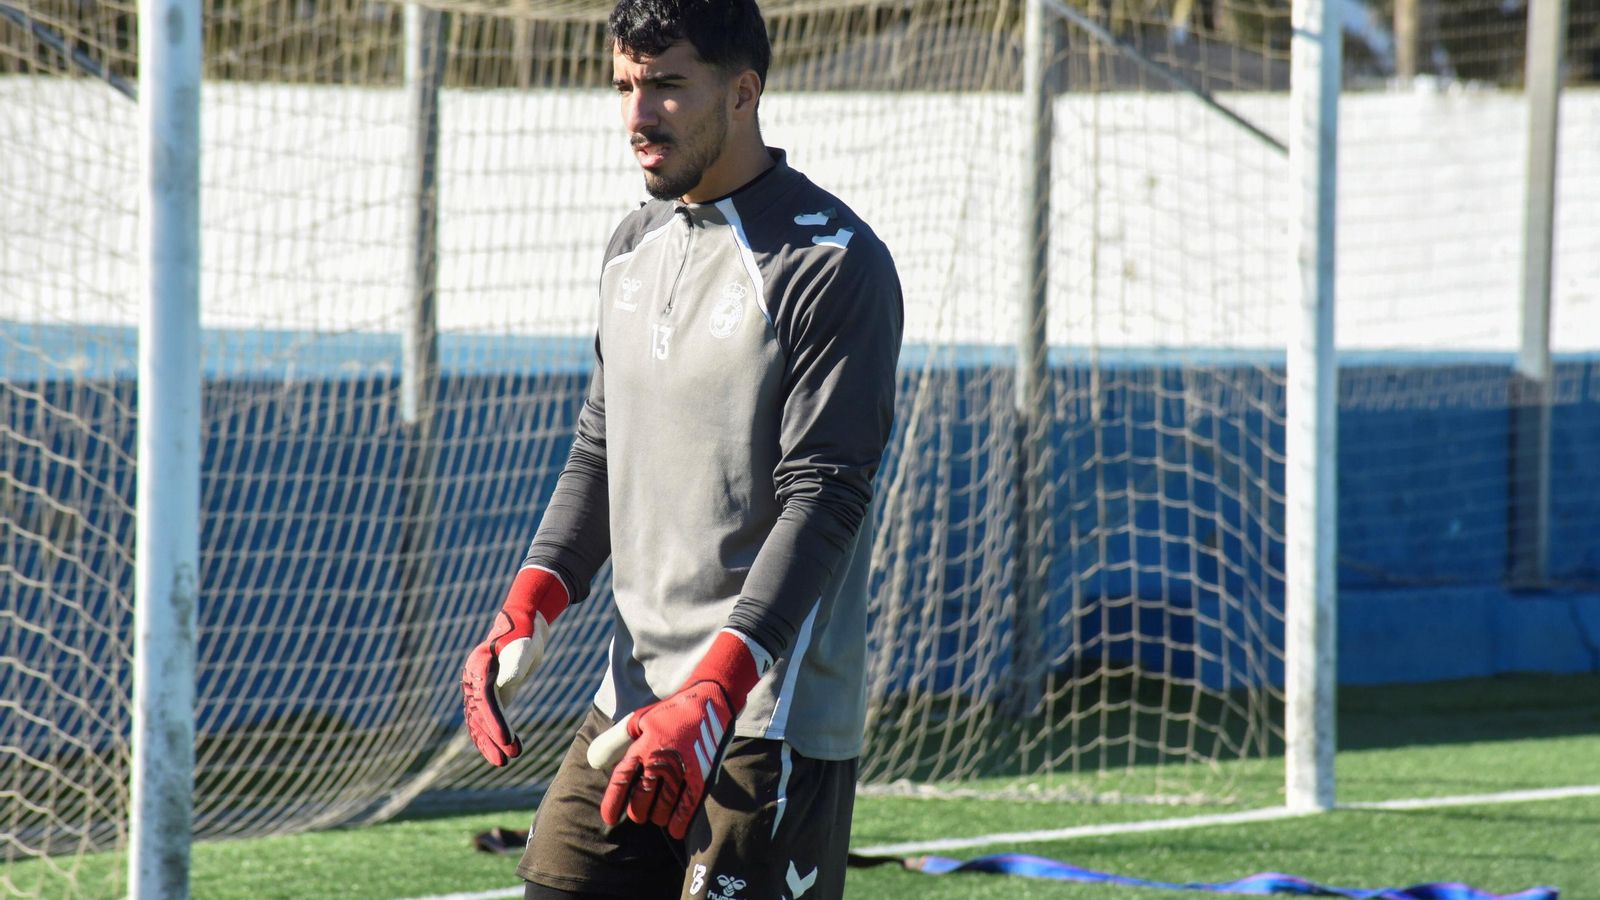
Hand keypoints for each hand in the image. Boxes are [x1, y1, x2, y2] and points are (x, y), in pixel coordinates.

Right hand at [461, 565, 569, 765]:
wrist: (526, 620)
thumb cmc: (524, 632)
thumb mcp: (522, 646)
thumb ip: (513, 664)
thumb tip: (503, 685)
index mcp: (479, 667)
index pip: (485, 701)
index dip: (495, 722)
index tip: (507, 740)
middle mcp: (475, 679)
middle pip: (479, 715)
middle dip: (491, 739)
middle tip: (506, 760)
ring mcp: (481, 687)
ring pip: (480, 721)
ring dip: (491, 742)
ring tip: (505, 761)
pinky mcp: (493, 691)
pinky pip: (490, 717)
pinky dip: (497, 733)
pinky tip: (509, 748)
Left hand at [595, 629, 768, 838]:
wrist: (709, 702)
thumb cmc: (670, 713)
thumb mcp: (638, 720)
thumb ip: (614, 741)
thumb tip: (594, 762)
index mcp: (642, 746)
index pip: (621, 780)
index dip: (613, 802)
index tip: (608, 818)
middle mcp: (659, 760)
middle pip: (640, 800)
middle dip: (637, 811)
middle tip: (639, 813)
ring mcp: (681, 769)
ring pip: (662, 807)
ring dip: (656, 816)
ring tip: (655, 816)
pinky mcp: (701, 775)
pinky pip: (688, 805)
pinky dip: (679, 821)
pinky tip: (674, 829)